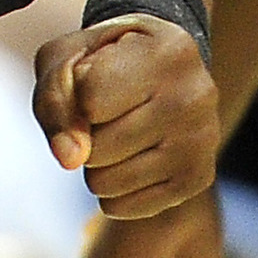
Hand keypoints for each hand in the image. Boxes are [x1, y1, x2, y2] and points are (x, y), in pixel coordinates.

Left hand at [32, 14, 216, 216]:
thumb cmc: (102, 63)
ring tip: (120, 130)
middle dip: (86, 133)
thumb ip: (55, 99)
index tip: (99, 74)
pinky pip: (119, 207)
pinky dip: (111, 188)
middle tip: (111, 108)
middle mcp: (197, 95)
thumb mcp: (66, 60)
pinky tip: (132, 155)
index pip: (89, 97)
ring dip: (96, 164)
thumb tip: (70, 159)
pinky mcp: (197, 178)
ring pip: (105, 182)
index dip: (78, 92)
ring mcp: (203, 141)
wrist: (160, 76)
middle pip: (98, 148)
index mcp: (171, 49)